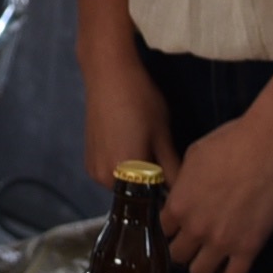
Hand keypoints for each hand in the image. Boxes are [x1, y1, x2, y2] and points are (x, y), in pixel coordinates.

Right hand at [80, 60, 175, 189]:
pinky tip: (132, 142)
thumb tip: (184, 190)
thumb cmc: (140, 102)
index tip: (176, 177)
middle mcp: (102, 178)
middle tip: (165, 159)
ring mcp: (93, 169)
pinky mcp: (88, 158)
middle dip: (151, 183)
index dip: (166, 190)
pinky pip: (111, 172)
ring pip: (123, 183)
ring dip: (137, 175)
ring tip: (149, 147)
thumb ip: (172, 168)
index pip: (150, 198)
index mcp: (123, 175)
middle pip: (134, 193)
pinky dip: (123, 166)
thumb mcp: (162, 135)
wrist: (109, 74)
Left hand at [162, 102, 272, 272]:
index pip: (161, 232)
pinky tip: (230, 267)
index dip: (169, 231)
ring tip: (212, 257)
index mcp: (178, 205)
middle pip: (176, 257)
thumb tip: (183, 194)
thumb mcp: (193, 157)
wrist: (267, 146)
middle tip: (194, 244)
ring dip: (203, 266)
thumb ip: (183, 183)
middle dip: (183, 251)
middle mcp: (194, 228)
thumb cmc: (229, 142)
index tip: (177, 229)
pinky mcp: (248, 248)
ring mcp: (221, 241)